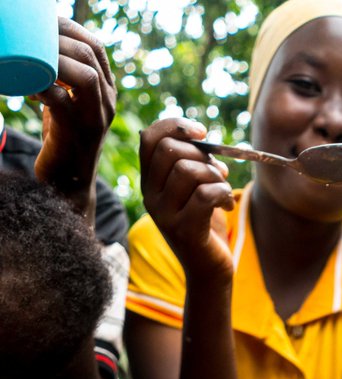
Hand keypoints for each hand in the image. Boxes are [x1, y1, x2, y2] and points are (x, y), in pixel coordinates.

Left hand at [32, 18, 115, 222]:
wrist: (66, 186)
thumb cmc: (62, 140)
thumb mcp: (67, 103)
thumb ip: (64, 80)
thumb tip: (42, 47)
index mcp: (106, 93)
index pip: (96, 48)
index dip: (71, 28)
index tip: (45, 22)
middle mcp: (106, 105)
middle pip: (90, 56)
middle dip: (58, 38)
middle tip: (30, 36)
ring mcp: (94, 121)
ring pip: (84, 76)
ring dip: (54, 60)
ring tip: (30, 58)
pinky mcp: (76, 135)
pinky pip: (61, 102)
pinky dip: (42, 87)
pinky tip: (28, 88)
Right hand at [140, 118, 236, 281]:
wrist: (209, 270)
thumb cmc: (205, 226)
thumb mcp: (194, 190)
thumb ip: (191, 164)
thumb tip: (200, 136)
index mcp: (150, 183)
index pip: (149, 138)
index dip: (175, 126)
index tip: (201, 133)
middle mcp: (151, 197)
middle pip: (170, 151)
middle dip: (202, 154)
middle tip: (219, 172)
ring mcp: (164, 215)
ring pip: (188, 170)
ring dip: (215, 175)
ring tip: (224, 191)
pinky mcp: (184, 230)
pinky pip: (204, 194)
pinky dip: (223, 194)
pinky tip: (228, 207)